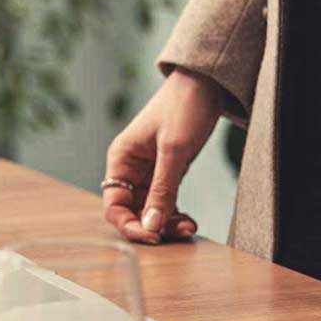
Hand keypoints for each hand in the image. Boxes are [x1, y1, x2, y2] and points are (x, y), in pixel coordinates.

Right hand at [103, 68, 225, 243]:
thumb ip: (162, 190)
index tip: (153, 237)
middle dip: (152, 226)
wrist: (206, 82)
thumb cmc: (185, 106)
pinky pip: (165, 202)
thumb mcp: (174, 150)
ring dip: (167, 223)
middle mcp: (130, 168)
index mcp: (121, 158)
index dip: (129, 225)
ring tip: (189, 227)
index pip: (114, 205)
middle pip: (132, 211)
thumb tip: (150, 227)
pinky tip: (189, 220)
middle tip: (179, 233)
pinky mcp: (168, 172)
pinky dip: (175, 214)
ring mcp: (149, 171)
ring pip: (150, 210)